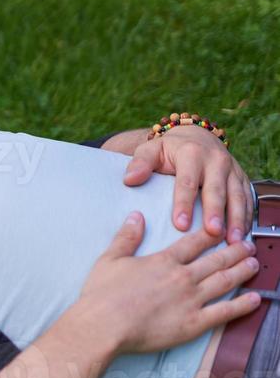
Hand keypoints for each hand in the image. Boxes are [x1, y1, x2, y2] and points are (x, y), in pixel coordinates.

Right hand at [74, 210, 260, 355]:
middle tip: (249, 245)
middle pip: (216, 260)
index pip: (194, 242)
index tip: (223, 229)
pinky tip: (255, 299)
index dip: (211, 235)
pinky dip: (242, 305)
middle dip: (235, 251)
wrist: (104, 325)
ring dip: (242, 271)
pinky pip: (225, 312)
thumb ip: (126, 237)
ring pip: (225, 282)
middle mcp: (183, 277)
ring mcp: (191, 300)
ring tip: (255, 264)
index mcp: (163, 261)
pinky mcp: (194, 323)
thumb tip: (136, 216)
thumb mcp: (110, 259)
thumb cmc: (102, 294)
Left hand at [122, 126, 251, 242]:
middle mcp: (216, 160)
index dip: (184, 204)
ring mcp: (232, 170)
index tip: (180, 224)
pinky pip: (248, 198)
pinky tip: (242, 234)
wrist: (195, 136)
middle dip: (215, 212)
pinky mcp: (242, 178)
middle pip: (216, 190)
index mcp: (191, 153)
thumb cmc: (168, 149)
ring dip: (236, 218)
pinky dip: (247, 216)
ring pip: (237, 195)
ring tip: (233, 240)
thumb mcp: (150, 150)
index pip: (187, 182)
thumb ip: (140, 163)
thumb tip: (129, 179)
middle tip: (212, 233)